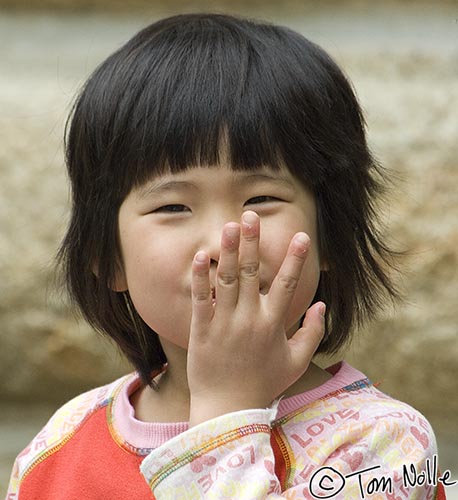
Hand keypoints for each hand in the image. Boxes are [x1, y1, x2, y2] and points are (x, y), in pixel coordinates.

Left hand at [187, 211, 324, 425]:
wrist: (228, 411)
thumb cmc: (264, 385)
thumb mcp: (296, 362)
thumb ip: (312, 332)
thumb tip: (322, 303)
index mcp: (273, 324)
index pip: (288, 285)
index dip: (295, 259)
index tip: (301, 235)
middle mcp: (250, 319)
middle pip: (253, 273)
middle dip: (253, 242)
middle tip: (251, 215)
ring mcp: (225, 323)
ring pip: (228, 280)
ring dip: (229, 251)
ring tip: (230, 225)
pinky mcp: (202, 329)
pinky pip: (201, 298)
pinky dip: (201, 277)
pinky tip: (201, 255)